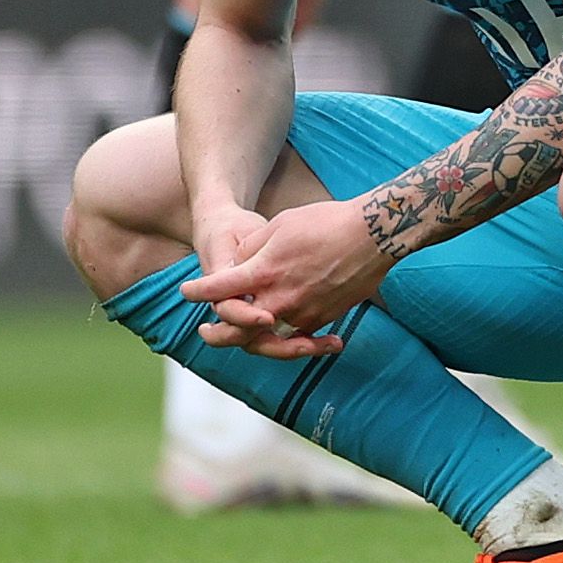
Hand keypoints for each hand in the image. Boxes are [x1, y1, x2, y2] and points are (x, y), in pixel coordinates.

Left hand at [182, 194, 388, 359]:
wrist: (375, 233)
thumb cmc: (327, 221)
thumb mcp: (280, 224)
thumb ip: (252, 250)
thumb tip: (239, 265)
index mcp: (264, 271)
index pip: (219, 289)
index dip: (198, 292)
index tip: (187, 292)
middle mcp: (279, 298)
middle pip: (237, 331)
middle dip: (217, 336)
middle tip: (205, 334)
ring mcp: (303, 312)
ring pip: (267, 339)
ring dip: (250, 341)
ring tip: (241, 340)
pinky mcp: (323, 318)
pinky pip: (296, 334)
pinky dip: (285, 336)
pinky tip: (282, 331)